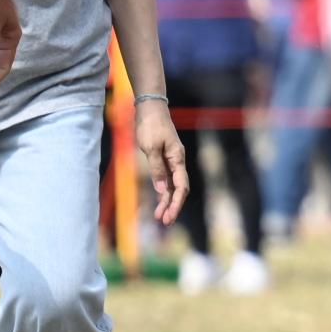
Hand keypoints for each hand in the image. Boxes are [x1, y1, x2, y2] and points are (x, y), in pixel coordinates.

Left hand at [135, 95, 189, 225]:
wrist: (150, 109)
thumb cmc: (150, 126)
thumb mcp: (151, 148)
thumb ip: (157, 169)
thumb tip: (162, 190)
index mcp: (177, 159)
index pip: (181, 186)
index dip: (176, 203)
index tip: (168, 216)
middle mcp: (177, 161)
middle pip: (179, 189)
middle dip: (173, 206)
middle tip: (165, 222)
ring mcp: (171, 160)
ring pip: (173, 185)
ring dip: (167, 201)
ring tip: (160, 217)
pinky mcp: (164, 159)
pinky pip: (166, 179)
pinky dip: (163, 190)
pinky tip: (159, 200)